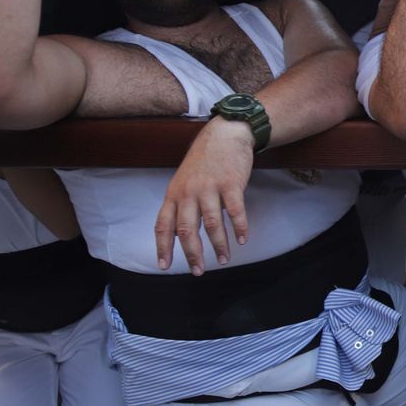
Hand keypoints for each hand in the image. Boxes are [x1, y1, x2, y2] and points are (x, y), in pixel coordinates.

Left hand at [155, 118, 253, 274]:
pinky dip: (239, 228)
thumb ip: (182, 203)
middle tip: (198, 271)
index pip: (163, 225)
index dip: (163, 247)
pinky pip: (235, 212)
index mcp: (174, 193)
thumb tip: (181, 231)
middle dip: (193, 254)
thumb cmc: (205, 159)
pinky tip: (242, 239)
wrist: (225, 134)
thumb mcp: (184, 179)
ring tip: (224, 259)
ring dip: (219, 245)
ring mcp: (210, 188)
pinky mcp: (231, 184)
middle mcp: (189, 192)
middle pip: (187, 230)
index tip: (164, 266)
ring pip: (211, 224)